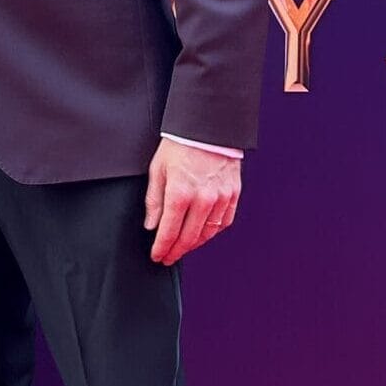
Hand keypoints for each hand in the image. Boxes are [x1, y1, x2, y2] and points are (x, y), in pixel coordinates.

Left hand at [144, 137, 240, 265]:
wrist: (208, 127)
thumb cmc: (180, 145)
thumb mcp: (158, 170)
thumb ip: (154, 200)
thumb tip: (152, 225)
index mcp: (180, 193)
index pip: (169, 232)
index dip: (162, 248)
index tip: (157, 256)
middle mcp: (202, 199)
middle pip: (188, 238)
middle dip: (176, 251)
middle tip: (168, 257)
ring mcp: (221, 198)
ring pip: (207, 233)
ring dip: (194, 244)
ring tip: (183, 247)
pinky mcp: (233, 194)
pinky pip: (224, 222)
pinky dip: (212, 232)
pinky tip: (203, 234)